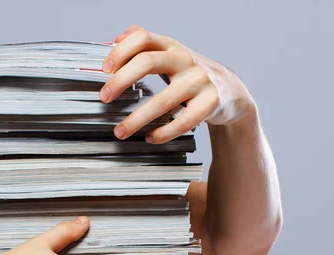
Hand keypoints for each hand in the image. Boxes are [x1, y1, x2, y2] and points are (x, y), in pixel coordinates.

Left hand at [100, 24, 256, 142]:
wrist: (230, 90)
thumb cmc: (189, 74)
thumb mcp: (170, 54)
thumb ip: (144, 45)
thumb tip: (116, 38)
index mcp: (171, 46)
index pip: (142, 38)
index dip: (120, 51)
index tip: (104, 69)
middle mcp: (184, 59)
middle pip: (147, 62)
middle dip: (120, 81)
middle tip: (104, 98)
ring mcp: (199, 80)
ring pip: (163, 100)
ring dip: (137, 119)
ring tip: (120, 131)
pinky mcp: (210, 102)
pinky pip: (183, 122)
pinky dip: (163, 133)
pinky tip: (150, 138)